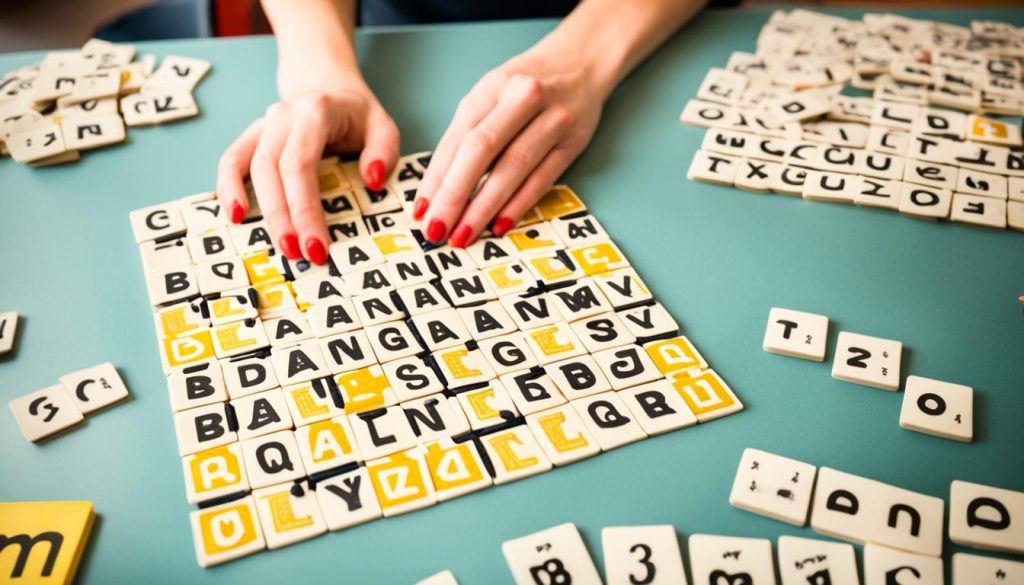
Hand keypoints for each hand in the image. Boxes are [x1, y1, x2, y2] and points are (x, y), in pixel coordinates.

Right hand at [216, 73, 398, 263]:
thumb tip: (371, 180)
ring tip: (277, 246)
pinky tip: (235, 216)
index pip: (301, 165)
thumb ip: (383, 152)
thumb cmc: (357, 116)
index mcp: (315, 112)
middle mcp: (283, 115)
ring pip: (248, 167)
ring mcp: (263, 125)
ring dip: (259, 210)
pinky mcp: (252, 136)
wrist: (328, 85)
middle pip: (272, 170)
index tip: (317, 246)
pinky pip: (231, 160)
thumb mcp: (383, 127)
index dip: (305, 209)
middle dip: (283, 218)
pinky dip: (228, 187)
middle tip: (299, 255)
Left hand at [412, 44, 609, 247]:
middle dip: (455, 195)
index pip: (458, 137)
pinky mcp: (573, 142)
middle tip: (436, 229)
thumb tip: (440, 187)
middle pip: (482, 151)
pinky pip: (542, 179)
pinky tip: (499, 225)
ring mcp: (553, 120)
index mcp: (492, 87)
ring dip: (484, 207)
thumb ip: (467, 132)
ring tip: (463, 234)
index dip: (436, 177)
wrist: (581, 63)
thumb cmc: (526, 84)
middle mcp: (523, 99)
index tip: (421, 209)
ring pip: (513, 168)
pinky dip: (519, 204)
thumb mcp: (491, 94)